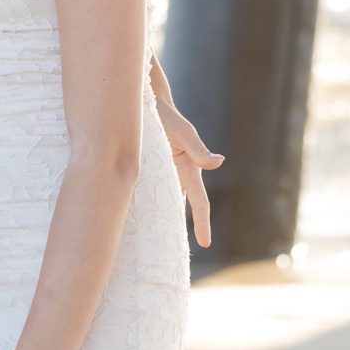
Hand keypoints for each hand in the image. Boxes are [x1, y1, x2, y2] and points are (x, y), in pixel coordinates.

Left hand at [155, 96, 218, 246]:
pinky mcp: (145, 164)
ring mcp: (161, 168)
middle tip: (176, 251)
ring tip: (153, 241)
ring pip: (162, 198)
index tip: (205, 243)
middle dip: (180, 225)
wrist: (143, 98)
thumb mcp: (180, 131)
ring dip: (160, 216)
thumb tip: (219, 163)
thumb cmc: (163, 112)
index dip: (202, 222)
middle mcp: (176, 169)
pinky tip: (131, 215)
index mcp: (187, 165)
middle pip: (180, 203)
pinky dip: (143, 201)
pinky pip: (146, 188)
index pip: (198, 199)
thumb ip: (197, 148)